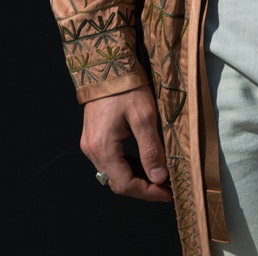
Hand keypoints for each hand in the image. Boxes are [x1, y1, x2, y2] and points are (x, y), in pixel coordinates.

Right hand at [81, 85, 171, 201]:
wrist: (106, 65)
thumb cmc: (126, 87)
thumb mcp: (144, 116)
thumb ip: (151, 149)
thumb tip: (159, 178)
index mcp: (102, 148)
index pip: (125, 184)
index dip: (148, 192)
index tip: (168, 193)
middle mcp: (91, 150)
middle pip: (117, 182)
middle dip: (143, 188)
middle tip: (166, 188)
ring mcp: (90, 144)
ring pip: (113, 173)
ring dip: (135, 178)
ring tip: (158, 177)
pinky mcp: (92, 137)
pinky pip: (110, 161)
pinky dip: (127, 166)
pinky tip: (142, 163)